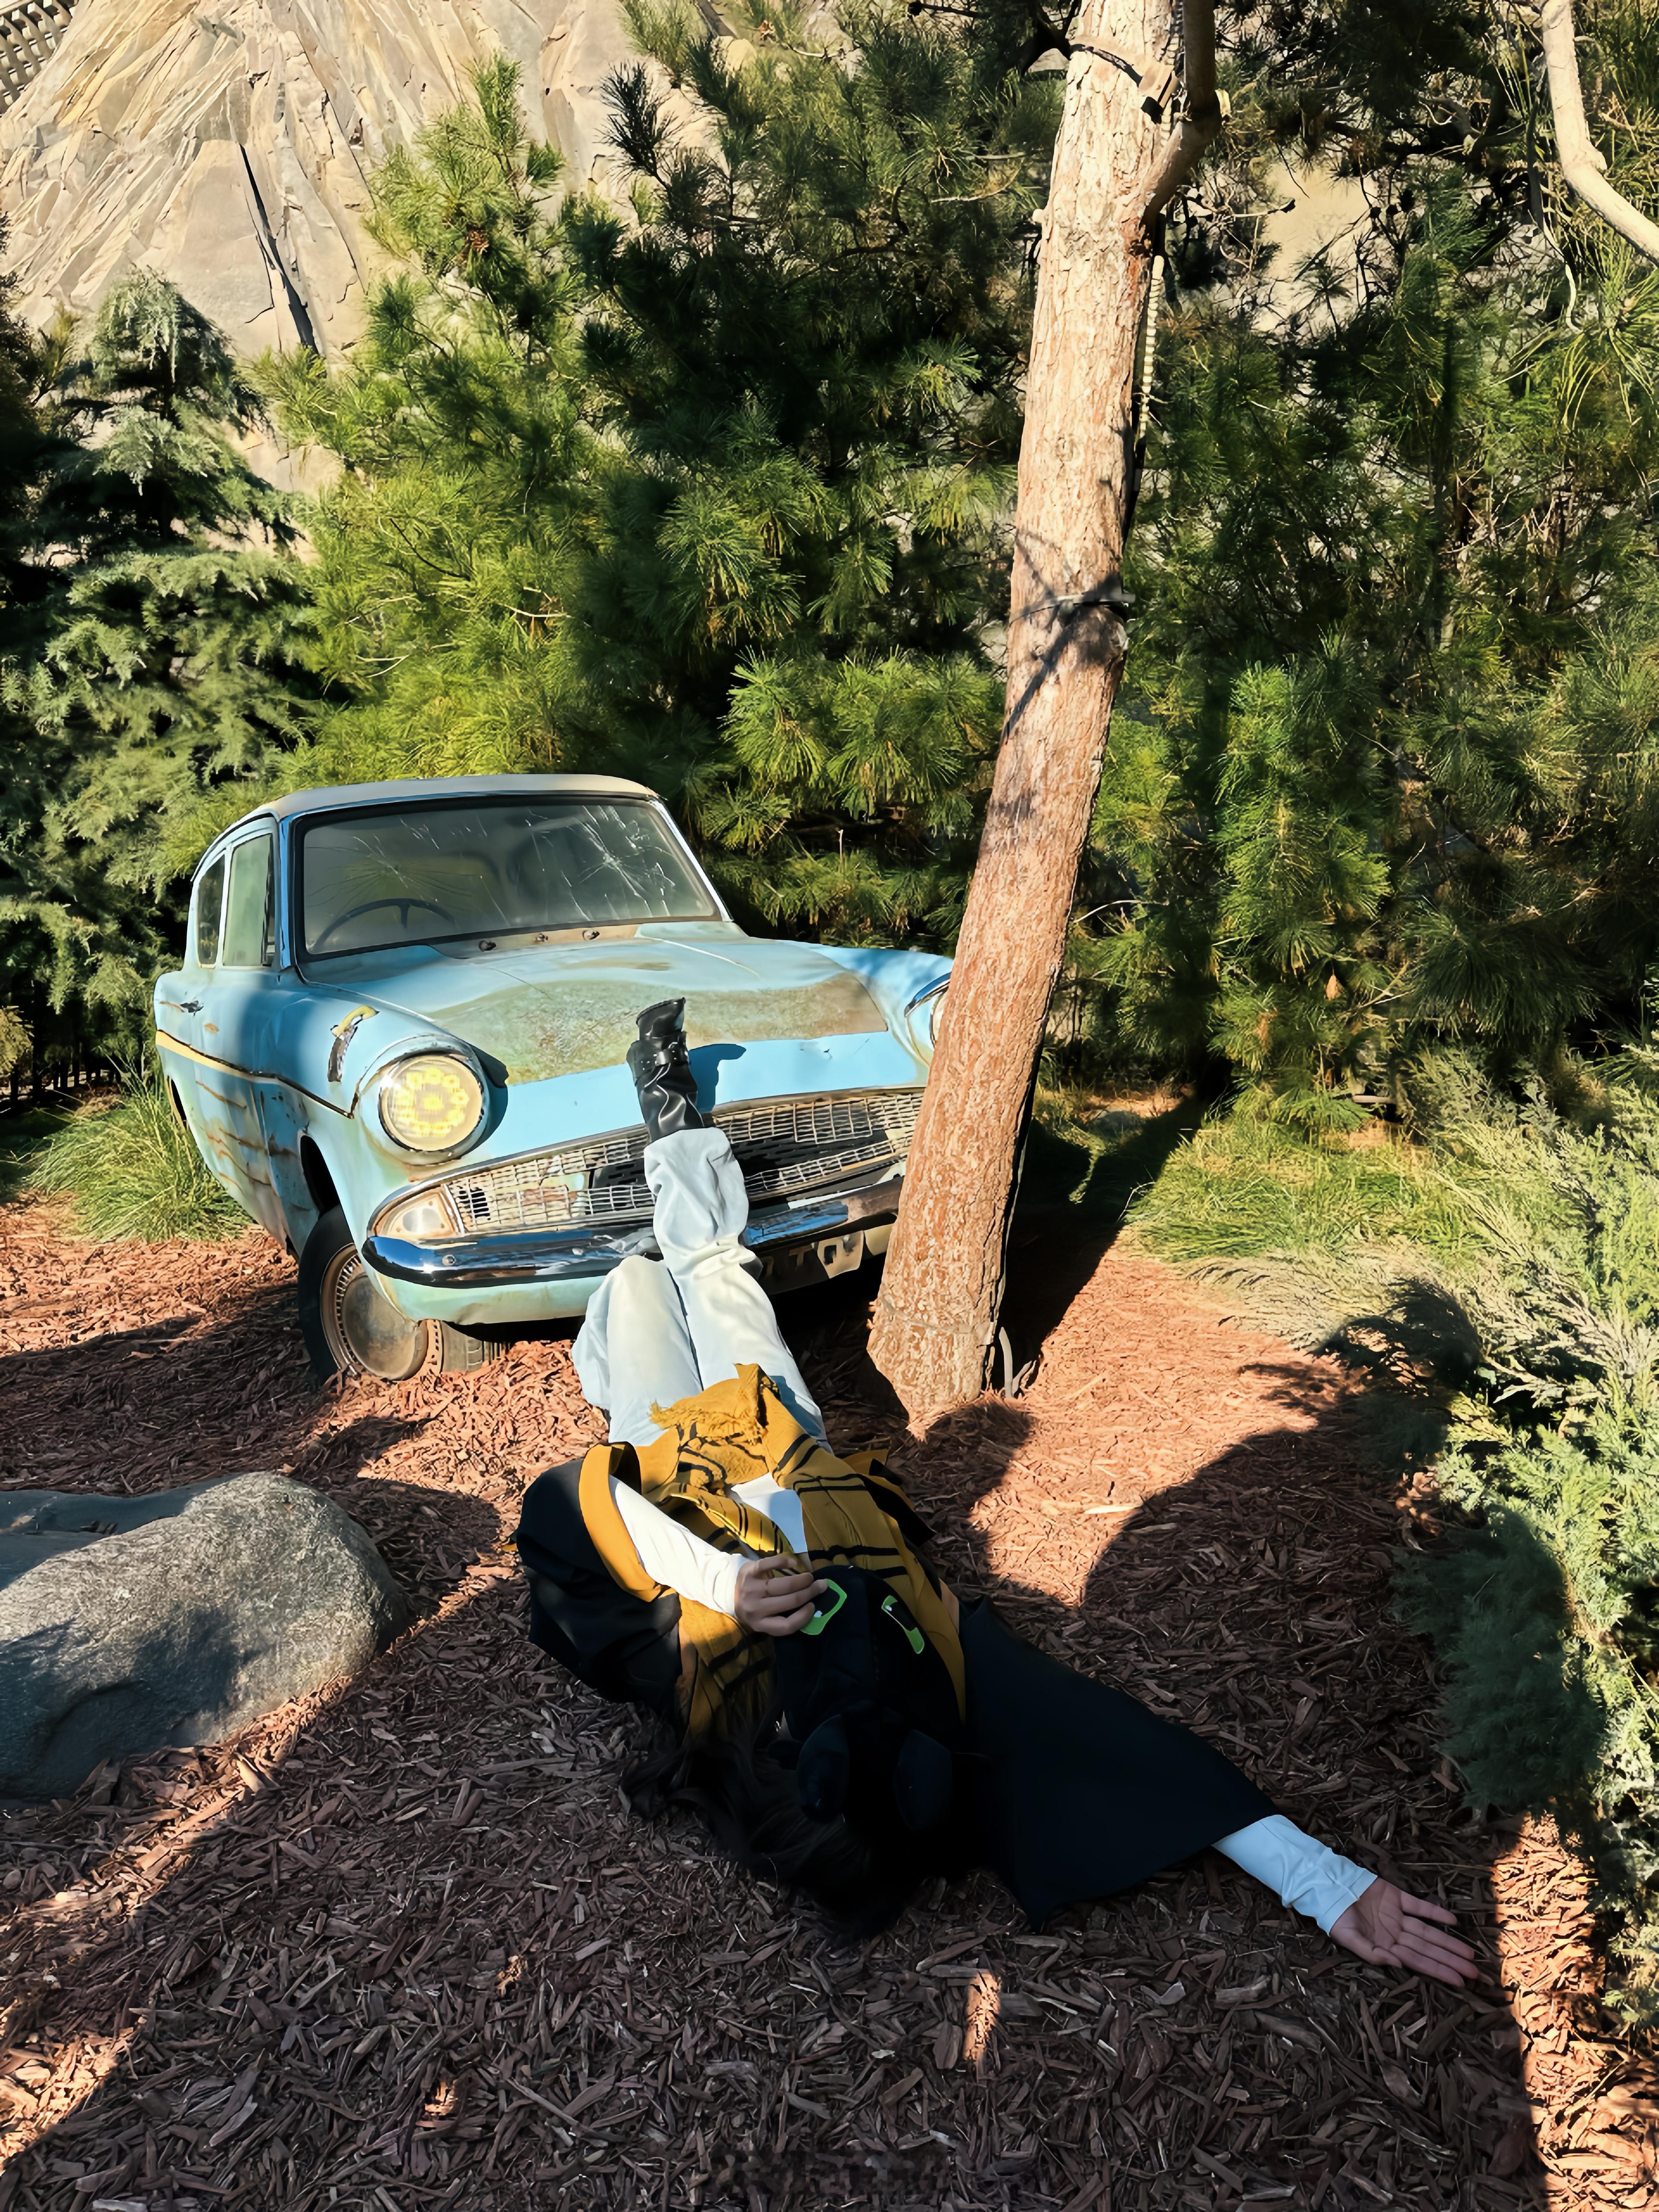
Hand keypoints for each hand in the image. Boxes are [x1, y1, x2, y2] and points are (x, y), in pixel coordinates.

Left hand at [734, 1557, 823, 1636]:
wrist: (727, 1589)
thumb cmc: (753, 1603)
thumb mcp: (764, 1616)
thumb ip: (782, 1614)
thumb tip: (811, 1605)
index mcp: (760, 1624)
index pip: (786, 1625)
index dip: (804, 1617)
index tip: (813, 1606)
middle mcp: (755, 1609)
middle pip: (789, 1601)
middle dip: (809, 1592)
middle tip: (821, 1585)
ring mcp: (751, 1590)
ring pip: (783, 1585)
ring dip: (801, 1580)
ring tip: (810, 1577)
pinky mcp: (749, 1572)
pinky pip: (769, 1564)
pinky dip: (783, 1562)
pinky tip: (793, 1563)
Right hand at [1330, 1879, 1477, 1987]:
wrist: (1328, 1887)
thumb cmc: (1335, 1918)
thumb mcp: (1348, 1939)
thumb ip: (1371, 1953)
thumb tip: (1395, 1964)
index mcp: (1386, 1946)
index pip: (1418, 1962)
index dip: (1439, 1971)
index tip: (1459, 1982)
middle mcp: (1396, 1934)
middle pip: (1428, 1949)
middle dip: (1450, 1961)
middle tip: (1474, 1974)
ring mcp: (1397, 1916)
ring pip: (1428, 1932)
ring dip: (1448, 1942)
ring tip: (1469, 1954)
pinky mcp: (1397, 1896)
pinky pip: (1419, 1906)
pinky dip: (1435, 1913)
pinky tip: (1452, 1921)